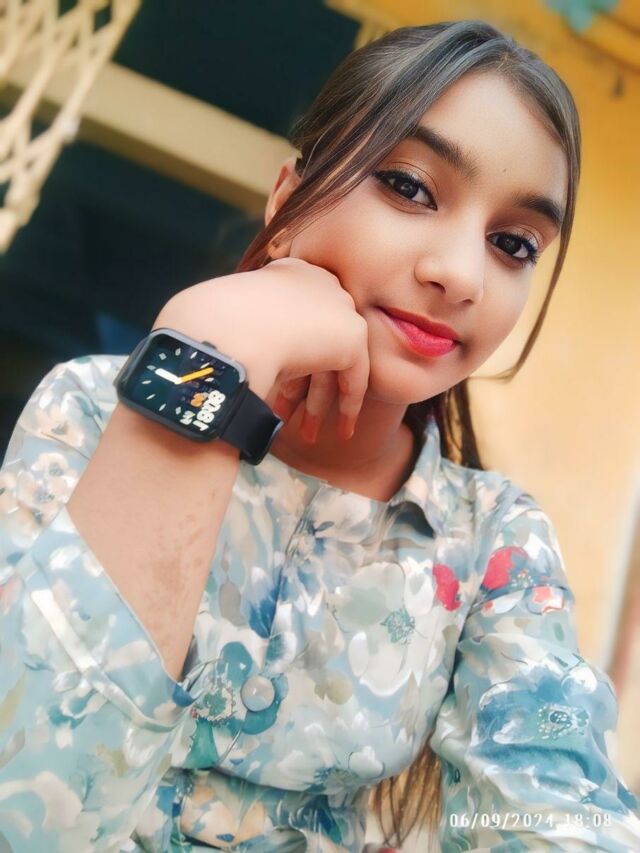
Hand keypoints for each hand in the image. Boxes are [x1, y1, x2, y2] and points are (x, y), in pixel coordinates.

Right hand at [153, 257, 369, 442]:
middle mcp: (320, 283)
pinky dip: (348, 407)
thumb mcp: (232, 322)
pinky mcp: (351, 335)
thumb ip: (251, 330)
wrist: (226, 330)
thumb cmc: (213, 326)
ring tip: (310, 435)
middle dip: (305, 384)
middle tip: (290, 413)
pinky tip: (343, 430)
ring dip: (320, 403)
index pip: (298, 320)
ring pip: (335, 363)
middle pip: (318, 342)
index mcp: (289, 273)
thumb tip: (244, 355)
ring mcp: (339, 307)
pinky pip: (354, 378)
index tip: (280, 385)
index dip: (291, 358)